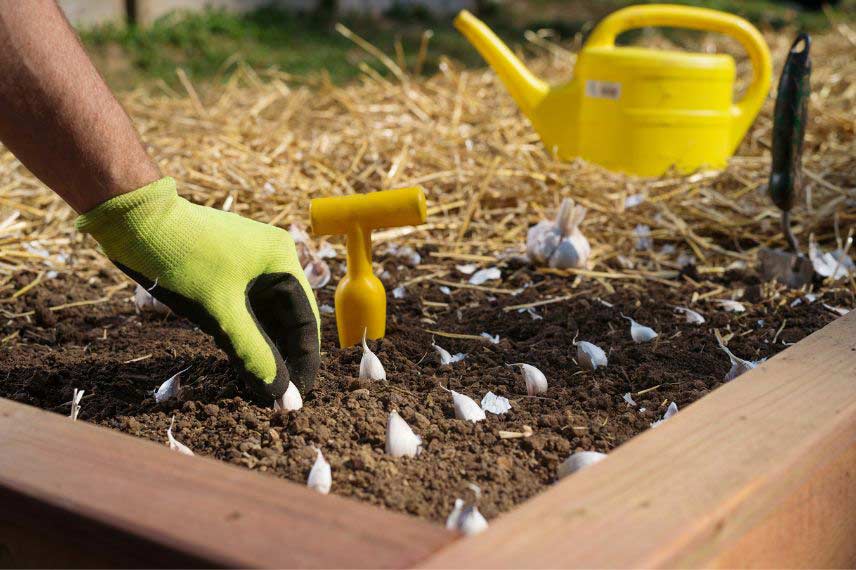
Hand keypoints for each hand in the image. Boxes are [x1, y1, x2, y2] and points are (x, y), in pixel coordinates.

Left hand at [76, 177, 319, 400]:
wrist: (133, 220)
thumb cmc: (181, 258)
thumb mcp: (219, 312)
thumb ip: (254, 354)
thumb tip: (282, 396)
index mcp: (282, 261)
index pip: (307, 319)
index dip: (304, 360)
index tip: (298, 395)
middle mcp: (273, 261)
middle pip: (288, 320)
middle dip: (283, 359)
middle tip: (277, 398)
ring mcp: (250, 266)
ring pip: (266, 318)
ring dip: (263, 352)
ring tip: (259, 389)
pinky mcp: (228, 272)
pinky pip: (246, 311)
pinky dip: (245, 338)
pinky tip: (241, 367)